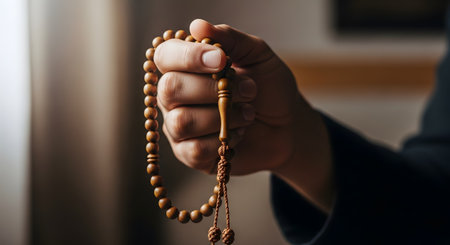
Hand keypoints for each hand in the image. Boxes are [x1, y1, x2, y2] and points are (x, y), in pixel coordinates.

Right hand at [154, 19, 333, 211]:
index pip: (164, 56)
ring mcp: (179, 126)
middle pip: (169, 89)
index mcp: (186, 66)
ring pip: (182, 122)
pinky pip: (194, 149)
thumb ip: (230, 39)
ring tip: (249, 113)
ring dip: (222, 117)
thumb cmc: (268, 87)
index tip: (221, 60)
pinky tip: (239, 134)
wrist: (288, 125)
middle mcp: (175, 95)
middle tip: (249, 89)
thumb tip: (198, 25)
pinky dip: (223, 141)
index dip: (188, 57)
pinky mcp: (190, 154)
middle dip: (211, 89)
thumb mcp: (257, 55)